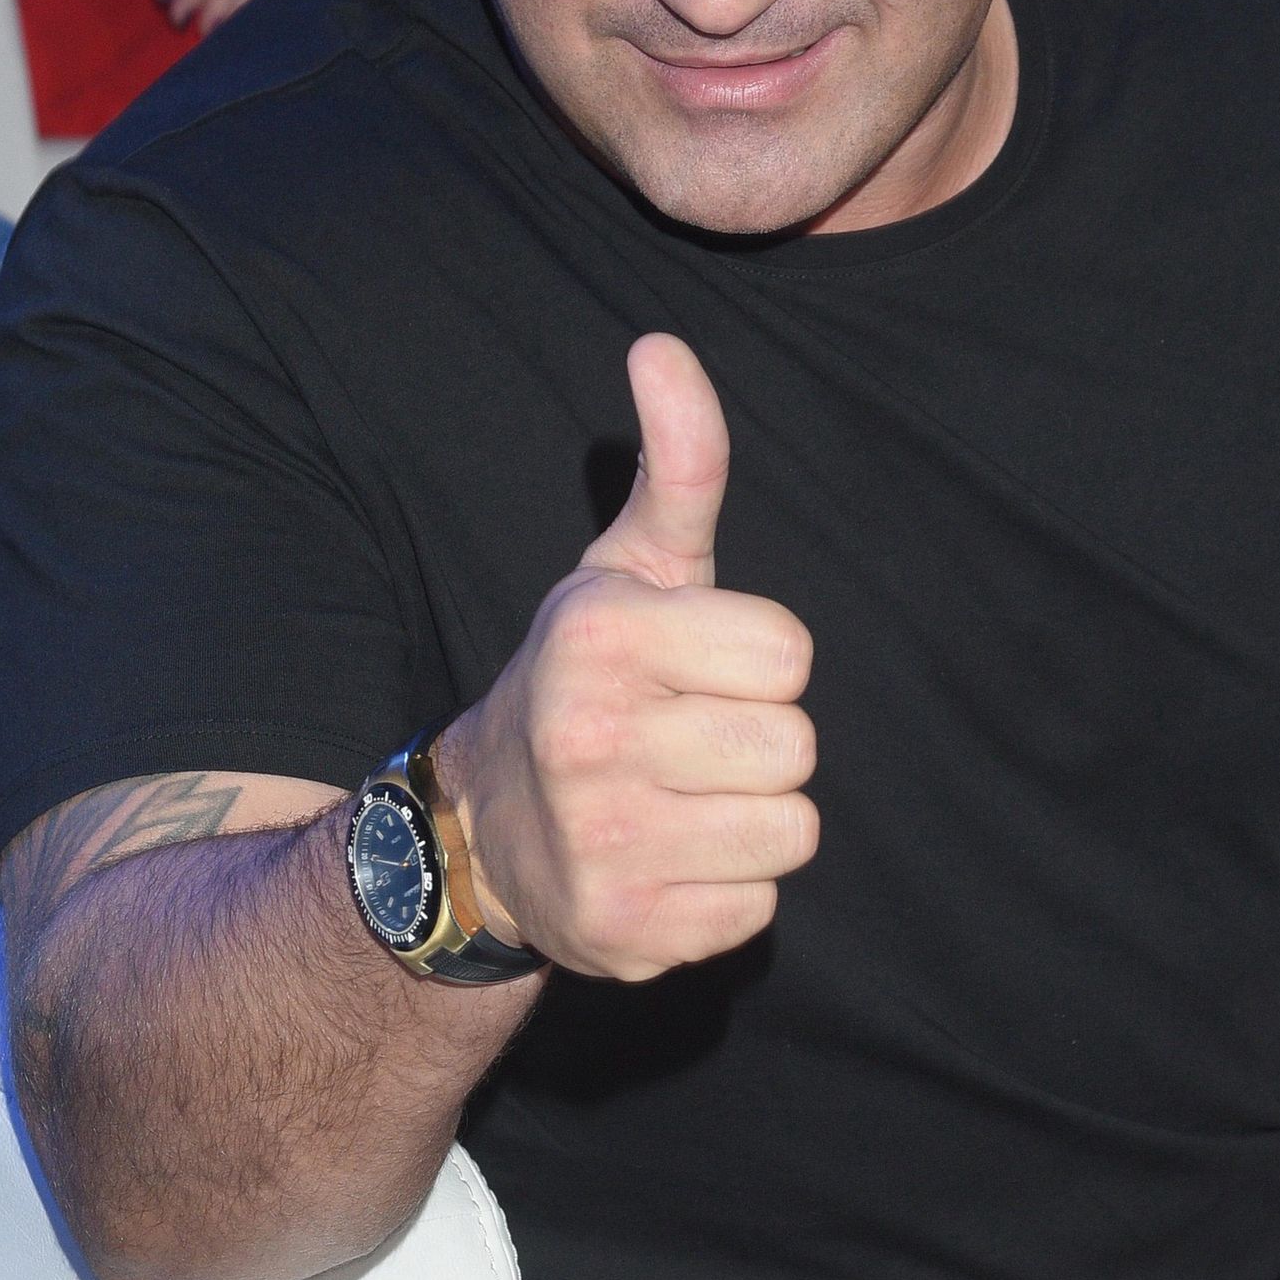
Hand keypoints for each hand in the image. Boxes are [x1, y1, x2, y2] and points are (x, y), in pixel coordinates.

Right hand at [437, 334, 818, 979]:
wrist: (483, 834)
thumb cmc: (590, 682)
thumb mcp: (626, 569)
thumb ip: (676, 467)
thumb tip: (662, 347)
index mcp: (600, 636)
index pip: (790, 656)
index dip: (758, 663)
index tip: (697, 670)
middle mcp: (589, 740)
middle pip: (796, 747)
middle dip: (758, 744)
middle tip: (688, 743)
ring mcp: (604, 845)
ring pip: (791, 831)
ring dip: (753, 821)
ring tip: (684, 801)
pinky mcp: (628, 932)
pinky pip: (759, 911)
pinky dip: (726, 893)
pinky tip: (668, 861)